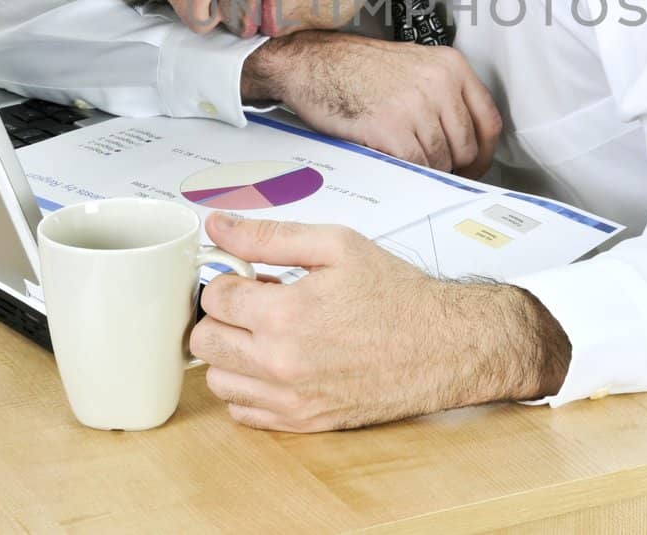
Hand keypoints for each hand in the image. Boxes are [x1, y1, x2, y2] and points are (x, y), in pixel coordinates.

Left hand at [190, 212, 570, 431]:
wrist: (442, 346)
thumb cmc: (395, 294)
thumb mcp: (336, 245)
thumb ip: (269, 236)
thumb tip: (217, 225)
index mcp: (284, 314)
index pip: (212, 298)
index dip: (228, 281)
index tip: (249, 278)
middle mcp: (279, 363)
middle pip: (203, 342)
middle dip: (222, 317)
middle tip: (254, 304)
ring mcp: (289, 399)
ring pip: (216, 380)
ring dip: (231, 354)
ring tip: (266, 334)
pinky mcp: (302, 422)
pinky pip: (242, 411)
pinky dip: (247, 388)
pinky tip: (275, 364)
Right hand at [240, 31, 502, 178]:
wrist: (311, 63)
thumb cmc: (355, 67)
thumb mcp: (414, 67)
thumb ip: (445, 95)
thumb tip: (465, 141)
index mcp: (450, 65)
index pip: (489, 120)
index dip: (485, 152)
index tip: (475, 165)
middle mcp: (438, 83)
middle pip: (467, 147)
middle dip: (454, 166)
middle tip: (437, 171)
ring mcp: (415, 106)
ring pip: (441, 160)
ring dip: (427, 170)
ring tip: (408, 162)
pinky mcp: (391, 128)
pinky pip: (415, 166)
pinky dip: (407, 172)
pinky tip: (394, 161)